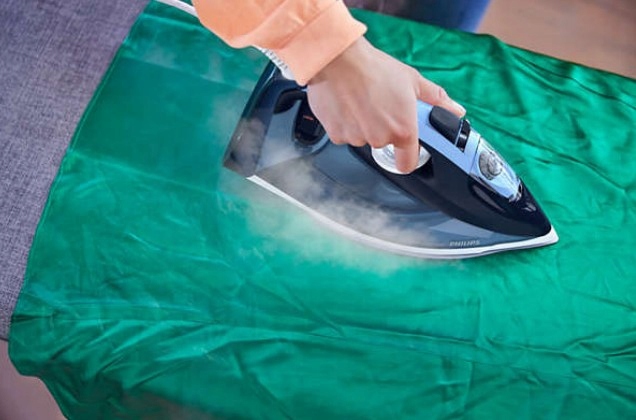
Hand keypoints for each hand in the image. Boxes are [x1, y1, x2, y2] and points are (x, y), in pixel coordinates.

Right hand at [307, 37, 465, 172]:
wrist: (338, 60)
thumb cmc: (373, 68)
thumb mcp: (412, 80)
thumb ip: (436, 100)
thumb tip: (455, 110)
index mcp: (402, 131)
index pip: (407, 163)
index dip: (407, 157)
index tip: (405, 151)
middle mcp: (379, 139)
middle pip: (383, 144)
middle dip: (382, 129)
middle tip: (380, 106)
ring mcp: (357, 138)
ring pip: (362, 137)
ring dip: (363, 125)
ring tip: (361, 101)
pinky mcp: (336, 135)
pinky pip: (344, 134)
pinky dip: (345, 123)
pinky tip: (347, 104)